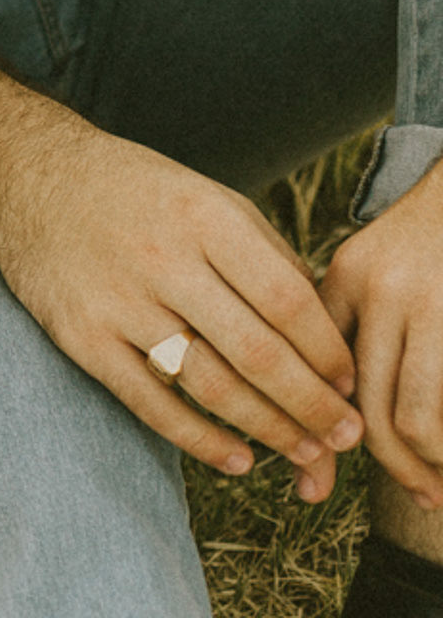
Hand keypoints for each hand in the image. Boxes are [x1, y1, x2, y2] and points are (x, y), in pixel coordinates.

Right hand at [0, 124, 360, 497]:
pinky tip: (236, 459)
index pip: (286, 299)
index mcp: (202, 216)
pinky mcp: (82, 335)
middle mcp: (162, 257)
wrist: (28, 178)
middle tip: (342, 436)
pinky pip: (151, 403)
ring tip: (303, 453)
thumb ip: (266, 256)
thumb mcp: (206, 196)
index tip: (348, 382)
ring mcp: (119, 299)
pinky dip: (200, 441)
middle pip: (257, 351)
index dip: (327, 352)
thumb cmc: (134, 192)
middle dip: (312, 405)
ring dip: (269, 430)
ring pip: (211, 385)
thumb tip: (324, 336)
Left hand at [322, 160, 442, 506]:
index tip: (310, 482)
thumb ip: (346, 326)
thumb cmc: (422, 246)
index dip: (312, 431)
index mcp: (348, 277)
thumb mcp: (371, 267)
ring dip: (429, 462)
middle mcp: (385, 292)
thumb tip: (329, 418)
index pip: (315, 369)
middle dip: (388, 466)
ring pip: (414, 417)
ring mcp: (434, 309)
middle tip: (417, 494)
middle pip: (364, 406)